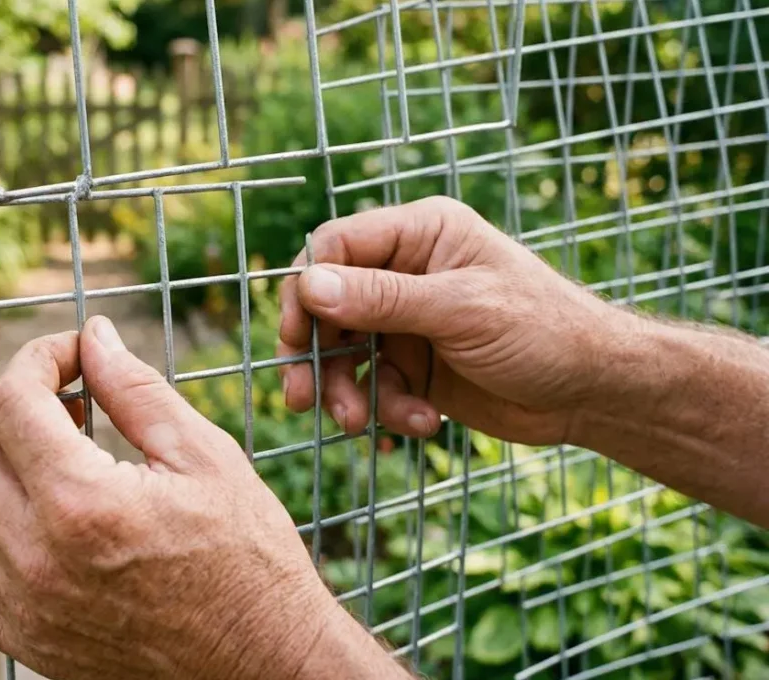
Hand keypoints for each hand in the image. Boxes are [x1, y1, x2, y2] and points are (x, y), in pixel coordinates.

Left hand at [0, 317, 404, 678]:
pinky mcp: (24, 643)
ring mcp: (23, 607)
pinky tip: (30, 529)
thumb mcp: (205, 457)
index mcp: (83, 502)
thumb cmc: (249, 557)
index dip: (39, 359)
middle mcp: (36, 557)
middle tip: (58, 409)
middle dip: (0, 411)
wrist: (264, 663)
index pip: (9, 401)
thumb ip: (136, 390)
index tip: (75, 358)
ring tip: (44, 467)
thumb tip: (92, 335)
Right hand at [278, 196, 627, 445]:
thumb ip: (382, 299)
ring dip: (347, 392)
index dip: (307, 290)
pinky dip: (388, 409)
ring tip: (359, 423)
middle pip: (328, 306)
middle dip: (317, 356)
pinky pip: (375, 386)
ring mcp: (408, 321)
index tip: (296, 336)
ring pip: (344, 353)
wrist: (595, 393)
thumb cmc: (545, 331)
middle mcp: (406, 272)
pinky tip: (422, 424)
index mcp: (420, 235)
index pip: (336, 247)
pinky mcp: (415, 366)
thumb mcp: (460, 310)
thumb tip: (310, 285)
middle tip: (302, 398)